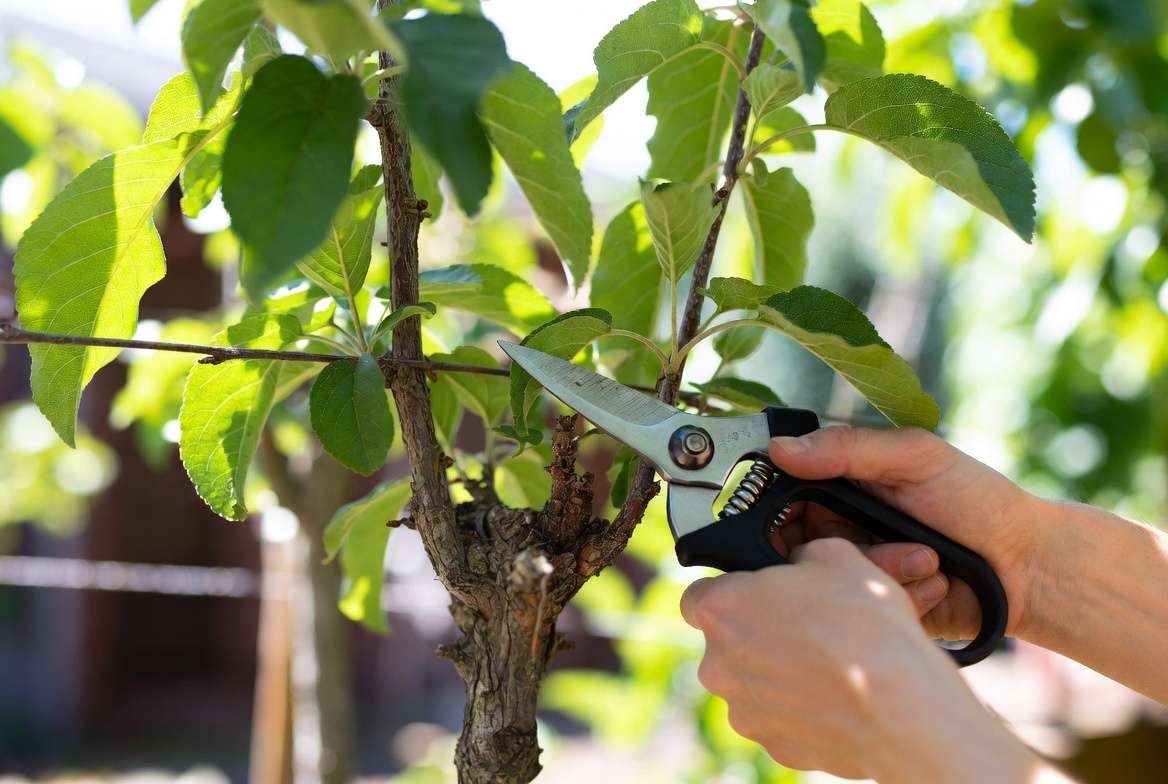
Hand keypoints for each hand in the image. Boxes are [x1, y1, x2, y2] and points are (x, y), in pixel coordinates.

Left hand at [680, 539, 1055, 782]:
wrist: (901, 704)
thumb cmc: (865, 626)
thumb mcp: (836, 555)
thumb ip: (800, 557)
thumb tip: (800, 566)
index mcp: (722, 609)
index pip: (699, 596)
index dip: (729, 592)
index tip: (756, 595)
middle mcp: (718, 664)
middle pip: (726, 642)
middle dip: (757, 633)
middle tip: (802, 625)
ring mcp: (744, 709)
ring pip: (751, 682)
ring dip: (778, 670)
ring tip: (826, 660)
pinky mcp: (772, 743)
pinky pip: (778, 715)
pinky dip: (799, 705)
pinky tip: (834, 693)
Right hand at [769, 426, 1045, 640]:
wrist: (1029, 566)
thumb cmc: (976, 499)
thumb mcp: (914, 457)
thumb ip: (847, 449)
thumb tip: (778, 449)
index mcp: (836, 488)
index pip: (775, 499)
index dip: (773, 509)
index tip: (793, 514)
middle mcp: (835, 532)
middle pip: (790, 548)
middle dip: (833, 547)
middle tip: (862, 542)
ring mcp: (855, 573)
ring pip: (827, 583)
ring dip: (882, 569)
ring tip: (928, 559)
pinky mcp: (875, 611)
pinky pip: (862, 610)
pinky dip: (903, 594)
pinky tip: (937, 582)